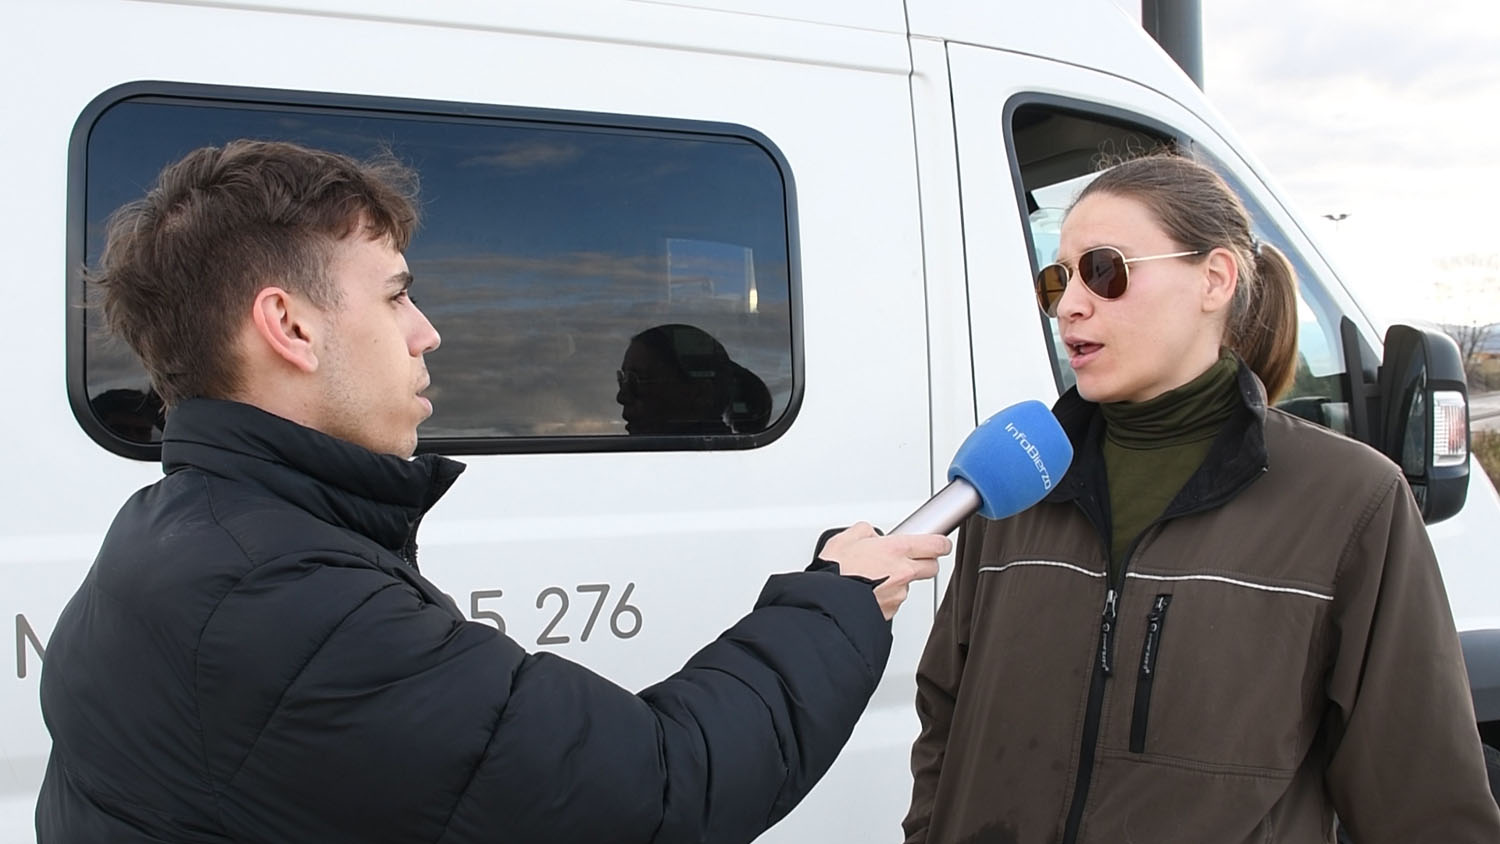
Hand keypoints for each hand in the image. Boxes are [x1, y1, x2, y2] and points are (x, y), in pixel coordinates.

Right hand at [818, 522, 950, 619]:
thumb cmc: (834, 573)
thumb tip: (869, 534)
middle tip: (914, 558)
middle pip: (932, 567)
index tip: (941, 542)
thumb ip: (864, 531)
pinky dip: (887, 597)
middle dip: (927, 561)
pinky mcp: (891, 611)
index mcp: (896, 549)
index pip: (936, 544)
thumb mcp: (845, 539)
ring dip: (900, 581)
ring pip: (910, 585)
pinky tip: (869, 592)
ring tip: (877, 578)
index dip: (941, 543)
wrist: (827, 603)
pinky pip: (895, 601)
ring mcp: (899, 594)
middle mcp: (903, 572)